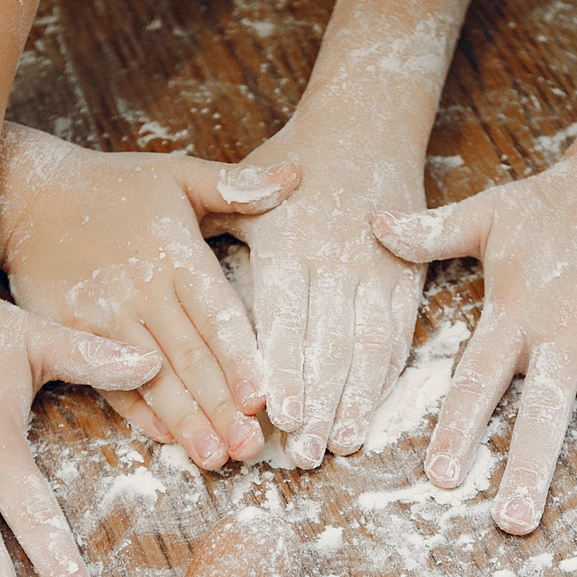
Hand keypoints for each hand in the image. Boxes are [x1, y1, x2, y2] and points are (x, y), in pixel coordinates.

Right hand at [0, 126, 296, 468]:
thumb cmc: (114, 186)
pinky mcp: (71, 333)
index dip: (240, 359)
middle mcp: (143, 289)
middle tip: (249, 448)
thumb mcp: (176, 174)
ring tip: (213, 457)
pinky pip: (109, 380)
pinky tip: (166, 438)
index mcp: (175, 254)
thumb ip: (235, 185)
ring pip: (153, 378)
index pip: (216, 315)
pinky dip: (138, 412)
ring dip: (185, 421)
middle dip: (221, 407)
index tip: (263, 398)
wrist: (27, 195)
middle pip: (190, 357)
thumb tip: (296, 176)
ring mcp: (104, 316)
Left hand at [220, 122, 427, 466]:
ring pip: (368, 345)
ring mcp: (377, 270)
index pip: (286, 315)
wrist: (368, 123)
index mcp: (289, 240)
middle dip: (319, 401)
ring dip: (357, 398)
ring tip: (342, 443)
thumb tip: (170, 274)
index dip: (285, 368)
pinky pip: (398, 334)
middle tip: (304, 453)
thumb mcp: (243, 184)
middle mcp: (336, 259)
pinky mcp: (406, 278)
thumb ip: (211, 236)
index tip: (278, 414)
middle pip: (328, 342)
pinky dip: (386, 377)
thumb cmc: (292, 159)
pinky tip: (371, 412)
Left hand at [372, 154, 576, 535]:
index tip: (442, 477)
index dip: (458, 427)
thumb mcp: (487, 213)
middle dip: (530, 468)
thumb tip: (371, 224)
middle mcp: (564, 333)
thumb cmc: (551, 202)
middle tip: (514, 523)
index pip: (476, 378)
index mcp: (514, 314)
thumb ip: (431, 231)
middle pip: (543, 411)